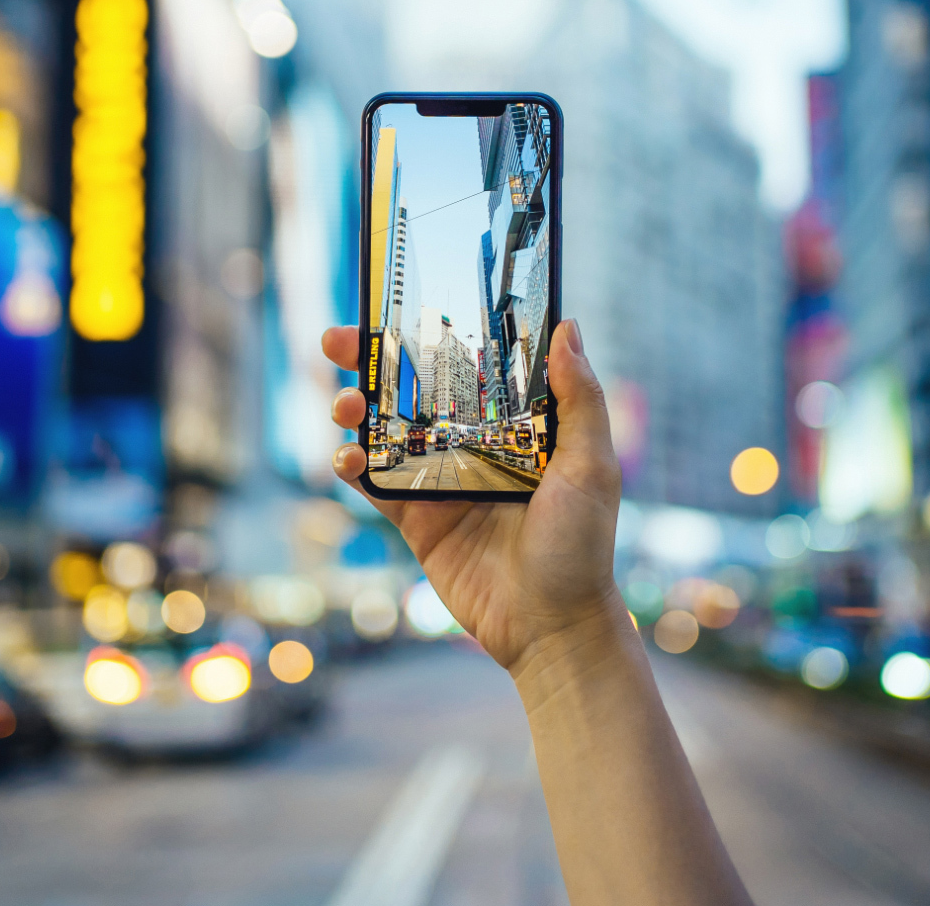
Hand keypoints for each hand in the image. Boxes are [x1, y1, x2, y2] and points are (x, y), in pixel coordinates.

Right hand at [322, 320, 629, 674]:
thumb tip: (568, 327)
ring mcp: (439, 479)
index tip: (400, 304)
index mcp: (512, 423)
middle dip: (371, 361)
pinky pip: (374, 483)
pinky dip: (351, 465)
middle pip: (412, 389)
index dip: (431, 334)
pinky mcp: (416, 518)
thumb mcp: (591, 465)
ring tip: (344, 403)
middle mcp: (471, 443)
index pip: (466, 365)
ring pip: (383, 429)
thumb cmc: (582, 545)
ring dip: (353, 408)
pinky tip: (346, 455)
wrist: (550, 626)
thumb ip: (579, 399)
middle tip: (338, 340)